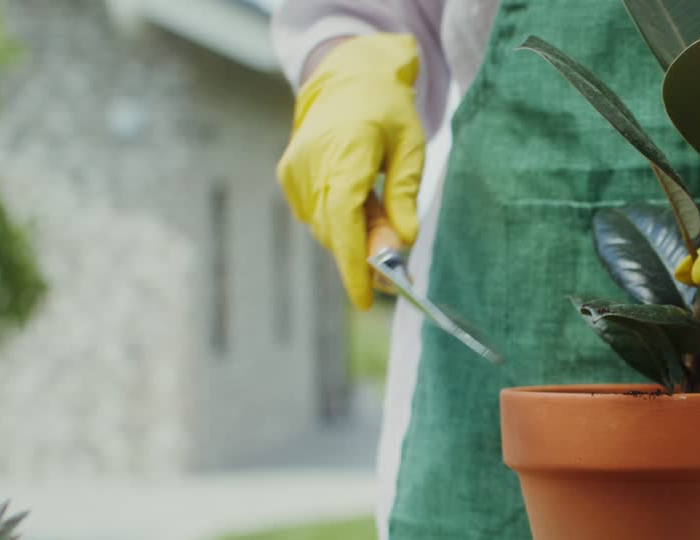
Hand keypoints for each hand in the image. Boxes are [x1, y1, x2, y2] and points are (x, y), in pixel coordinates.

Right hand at [277, 34, 425, 309]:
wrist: (347, 78)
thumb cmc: (387, 110)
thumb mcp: (410, 149)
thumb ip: (403, 198)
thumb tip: (401, 246)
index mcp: (345, 151)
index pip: (344, 219)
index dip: (353, 264)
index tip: (365, 301)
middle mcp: (310, 164)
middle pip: (335, 231)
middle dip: (364, 259)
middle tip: (398, 274)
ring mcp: (295, 172)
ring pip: (325, 228)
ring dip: (355, 240)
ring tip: (386, 229)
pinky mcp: (289, 177)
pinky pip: (317, 216)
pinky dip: (341, 223)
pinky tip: (363, 209)